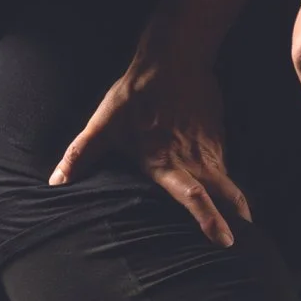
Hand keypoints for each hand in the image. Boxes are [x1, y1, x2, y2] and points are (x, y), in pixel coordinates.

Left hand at [51, 59, 250, 246]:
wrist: (173, 58)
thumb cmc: (135, 94)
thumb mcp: (103, 125)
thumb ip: (79, 155)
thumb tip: (56, 181)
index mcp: (167, 163)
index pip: (193, 198)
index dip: (209, 221)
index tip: (225, 242)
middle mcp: (194, 159)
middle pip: (226, 195)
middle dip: (237, 219)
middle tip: (244, 243)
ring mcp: (210, 147)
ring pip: (229, 182)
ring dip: (236, 204)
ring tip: (240, 223)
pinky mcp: (218, 136)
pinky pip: (225, 165)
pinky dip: (227, 183)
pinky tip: (223, 191)